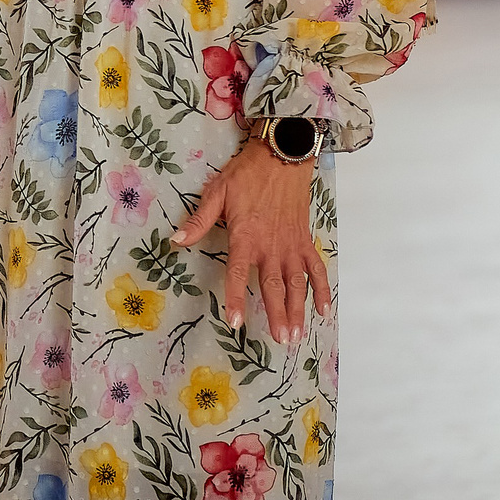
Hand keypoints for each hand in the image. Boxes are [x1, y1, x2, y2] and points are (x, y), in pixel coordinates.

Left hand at [172, 136, 330, 343]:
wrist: (281, 158)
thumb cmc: (245, 176)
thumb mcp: (216, 193)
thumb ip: (199, 220)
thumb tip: (176, 239)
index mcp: (246, 237)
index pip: (239, 274)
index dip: (237, 298)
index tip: (236, 322)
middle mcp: (271, 247)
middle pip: (274, 286)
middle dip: (277, 315)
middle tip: (281, 341)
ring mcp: (291, 246)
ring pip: (297, 284)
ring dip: (298, 310)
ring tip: (297, 335)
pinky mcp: (304, 240)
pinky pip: (316, 269)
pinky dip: (322, 289)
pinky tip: (323, 310)